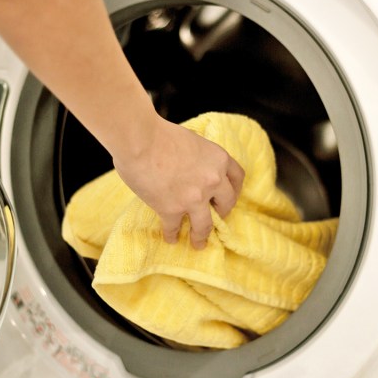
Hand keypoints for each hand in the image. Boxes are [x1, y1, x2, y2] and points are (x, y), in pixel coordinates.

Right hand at [113, 118, 244, 248]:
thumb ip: (198, 157)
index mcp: (218, 159)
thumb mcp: (191, 140)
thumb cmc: (160, 134)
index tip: (227, 196)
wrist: (140, 140)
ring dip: (201, 236)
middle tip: (215, 218)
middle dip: (221, 213)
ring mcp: (194, 198)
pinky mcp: (172, 209)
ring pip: (204, 225)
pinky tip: (170, 238)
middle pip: (226, 203)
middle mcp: (212, 180)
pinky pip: (174, 228)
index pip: (237, 177)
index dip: (234, 189)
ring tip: (198, 244)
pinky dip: (171, 234)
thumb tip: (190, 167)